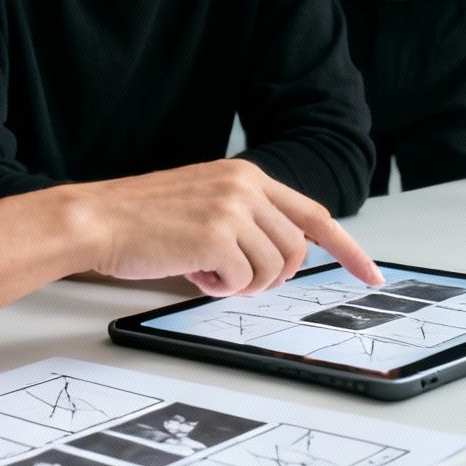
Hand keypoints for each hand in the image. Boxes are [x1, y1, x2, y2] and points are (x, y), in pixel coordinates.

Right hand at [68, 160, 382, 296]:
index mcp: (245, 175)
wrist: (96, 220)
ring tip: (206, 271)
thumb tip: (282, 257)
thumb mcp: (205, 203)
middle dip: (273, 278)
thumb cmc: (142, 220)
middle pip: (295, 251)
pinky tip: (192, 273)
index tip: (369, 274)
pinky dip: (220, 289)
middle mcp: (245, 187)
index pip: (313, 214)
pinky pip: (243, 282)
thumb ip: (247, 220)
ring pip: (272, 270)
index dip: (346, 248)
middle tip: (235, 279)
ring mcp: (232, 210)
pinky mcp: (216, 237)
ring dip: (242, 284)